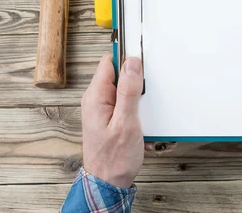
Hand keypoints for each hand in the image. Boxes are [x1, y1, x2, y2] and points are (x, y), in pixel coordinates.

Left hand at [81, 54, 152, 187]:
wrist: (108, 184)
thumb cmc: (113, 159)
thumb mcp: (126, 122)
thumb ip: (129, 91)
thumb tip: (132, 63)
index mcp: (96, 96)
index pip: (110, 62)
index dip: (127, 57)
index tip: (142, 58)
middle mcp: (97, 100)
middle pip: (120, 75)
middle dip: (137, 83)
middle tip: (145, 99)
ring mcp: (103, 109)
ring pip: (126, 91)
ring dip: (140, 102)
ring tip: (143, 120)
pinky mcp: (111, 118)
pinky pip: (127, 106)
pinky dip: (138, 114)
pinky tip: (142, 128)